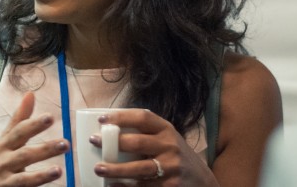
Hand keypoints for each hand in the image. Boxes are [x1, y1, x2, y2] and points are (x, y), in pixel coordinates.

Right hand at [0, 92, 69, 186]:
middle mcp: (4, 161)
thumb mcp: (6, 138)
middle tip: (65, 143)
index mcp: (4, 144)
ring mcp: (6, 180)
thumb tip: (30, 94)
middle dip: (44, 149)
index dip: (34, 125)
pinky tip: (52, 186)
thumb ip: (19, 118)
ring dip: (41, 175)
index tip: (50, 117)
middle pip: (24, 154)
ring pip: (24, 178)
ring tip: (59, 170)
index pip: (19, 132)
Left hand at [88, 109, 217, 186]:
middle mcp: (171, 147)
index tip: (101, 119)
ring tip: (99, 168)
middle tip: (94, 141)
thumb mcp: (166, 139)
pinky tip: (112, 186)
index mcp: (167, 130)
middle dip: (113, 143)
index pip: (143, 117)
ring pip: (139, 169)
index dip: (121, 117)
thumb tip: (108, 129)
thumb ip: (145, 133)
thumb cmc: (174, 155)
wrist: (202, 180)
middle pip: (138, 143)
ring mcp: (171, 168)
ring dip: (117, 170)